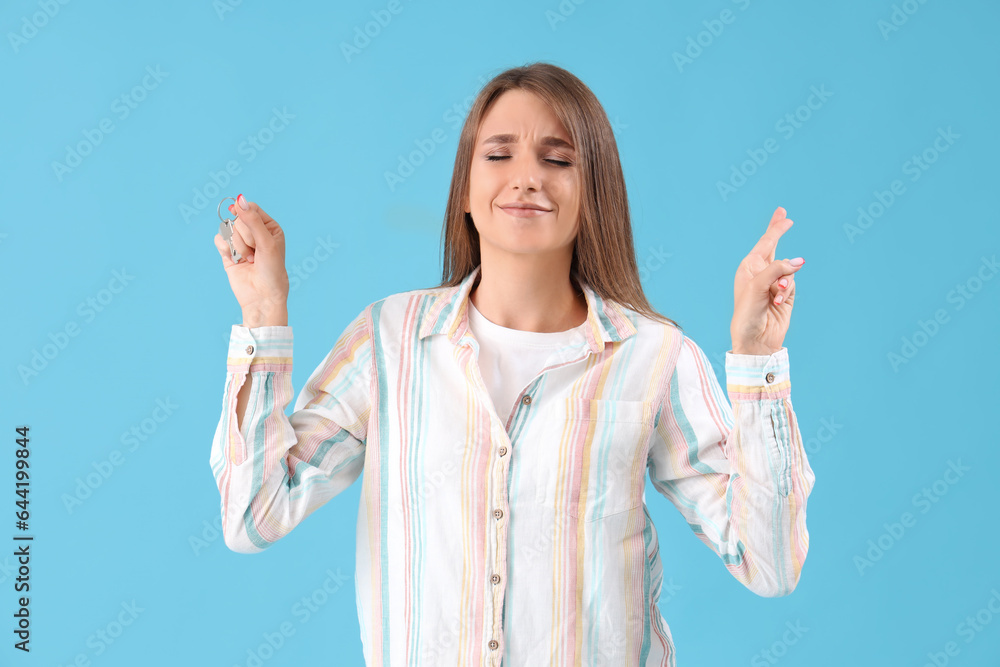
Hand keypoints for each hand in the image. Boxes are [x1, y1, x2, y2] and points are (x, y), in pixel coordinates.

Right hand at [213, 194, 289, 319]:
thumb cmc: (272, 271)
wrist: (262, 297)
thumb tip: (239, 198)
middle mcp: (255, 232)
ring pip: (227, 229)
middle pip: (237, 219)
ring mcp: (240, 242)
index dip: (247, 219)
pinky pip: (219, 239)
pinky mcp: (228, 252)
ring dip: (237, 246)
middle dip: (246, 238)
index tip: (255, 235)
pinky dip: (225, 249)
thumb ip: (252, 220)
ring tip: (249, 260)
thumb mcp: (267, 242)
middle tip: (256, 254)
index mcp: (269, 227)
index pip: (250, 208)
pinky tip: (236, 260)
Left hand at [730, 206, 803, 354]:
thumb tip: (798, 262)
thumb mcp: (757, 286)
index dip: (775, 228)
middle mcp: (761, 273)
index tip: (783, 214)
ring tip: (775, 296)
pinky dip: (787, 292)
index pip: (765, 243)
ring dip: (784, 283)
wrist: (755, 339)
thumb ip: (777, 269)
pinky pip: (793, 284)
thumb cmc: (747, 313)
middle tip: (785, 216)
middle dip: (779, 232)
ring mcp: (774, 284)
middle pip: (775, 248)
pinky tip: (778, 303)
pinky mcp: (785, 295)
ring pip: (789, 271)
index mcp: (748, 268)